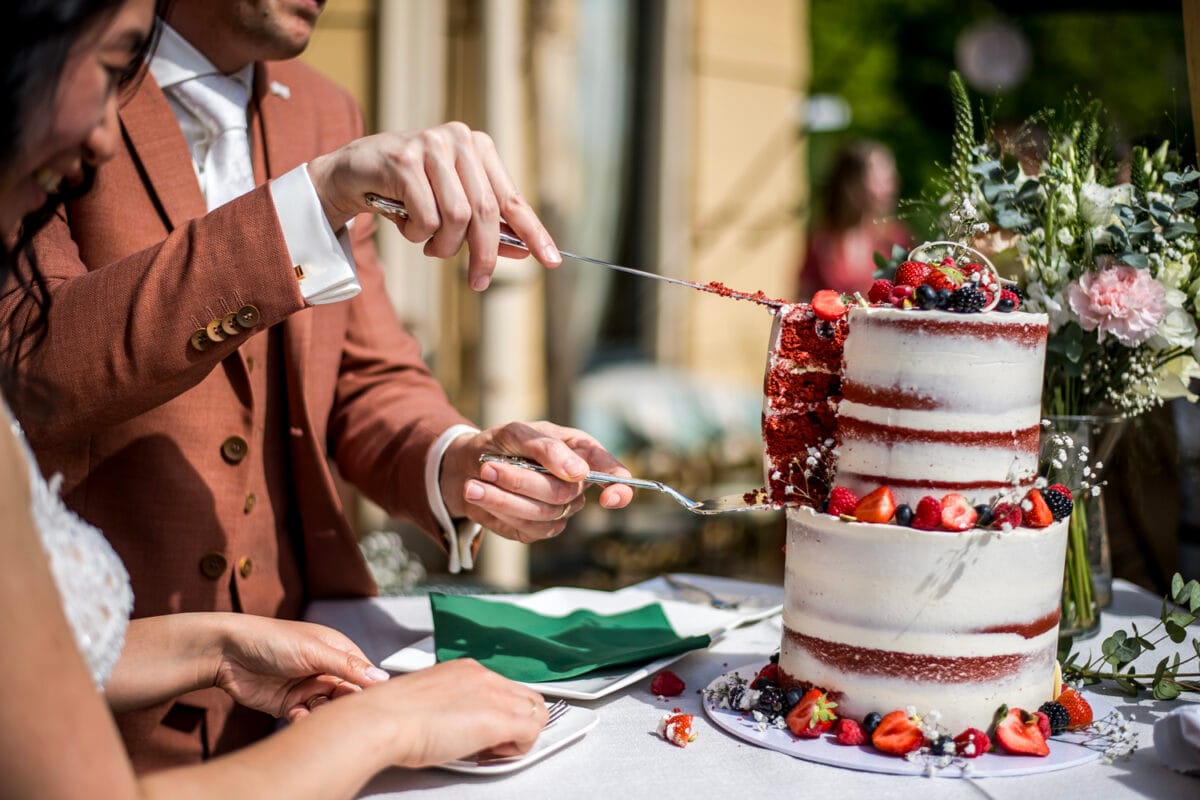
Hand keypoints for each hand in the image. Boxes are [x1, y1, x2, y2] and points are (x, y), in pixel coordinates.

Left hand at [210, 617, 389, 720]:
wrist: (226, 654)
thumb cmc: (270, 639)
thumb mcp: (314, 650)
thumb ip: (347, 666)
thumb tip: (380, 678)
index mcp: (336, 650)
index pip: (364, 673)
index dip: (368, 689)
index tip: (371, 704)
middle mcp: (325, 670)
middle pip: (347, 696)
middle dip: (343, 705)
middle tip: (337, 709)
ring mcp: (307, 688)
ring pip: (328, 710)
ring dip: (323, 714)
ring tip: (312, 709)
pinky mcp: (290, 705)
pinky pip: (306, 719)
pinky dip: (304, 721)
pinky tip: (295, 714)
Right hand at [306, 122, 561, 290]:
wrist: (355, 172)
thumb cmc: (408, 191)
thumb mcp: (451, 206)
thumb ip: (486, 225)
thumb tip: (523, 251)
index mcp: (479, 148)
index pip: (513, 198)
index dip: (533, 232)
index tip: (552, 260)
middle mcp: (459, 140)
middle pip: (485, 212)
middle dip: (483, 253)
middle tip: (478, 281)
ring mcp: (431, 146)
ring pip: (456, 217)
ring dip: (443, 245)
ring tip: (429, 244)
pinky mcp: (404, 160)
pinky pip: (425, 217)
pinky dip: (417, 234)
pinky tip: (407, 226)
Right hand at [371, 659, 547, 767]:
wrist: (385, 719)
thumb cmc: (393, 714)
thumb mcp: (427, 699)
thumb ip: (448, 704)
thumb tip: (454, 721)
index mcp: (466, 670)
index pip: (504, 687)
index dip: (501, 711)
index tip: (485, 728)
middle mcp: (484, 676)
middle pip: (527, 697)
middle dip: (517, 722)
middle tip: (493, 743)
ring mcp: (494, 695)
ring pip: (536, 712)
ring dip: (520, 734)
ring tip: (492, 749)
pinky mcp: (500, 719)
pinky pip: (531, 733)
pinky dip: (518, 748)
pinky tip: (493, 753)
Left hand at [440, 421, 633, 541]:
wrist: (466, 465)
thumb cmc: (500, 444)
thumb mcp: (517, 433)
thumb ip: (547, 447)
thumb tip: (579, 471)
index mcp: (580, 452)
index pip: (612, 472)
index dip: (619, 487)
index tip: (609, 498)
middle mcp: (575, 483)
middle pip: (565, 493)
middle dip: (522, 481)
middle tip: (487, 468)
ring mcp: (558, 509)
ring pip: (543, 514)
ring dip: (503, 499)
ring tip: (473, 484)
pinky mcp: (537, 530)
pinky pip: (526, 529)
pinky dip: (498, 511)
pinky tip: (480, 496)